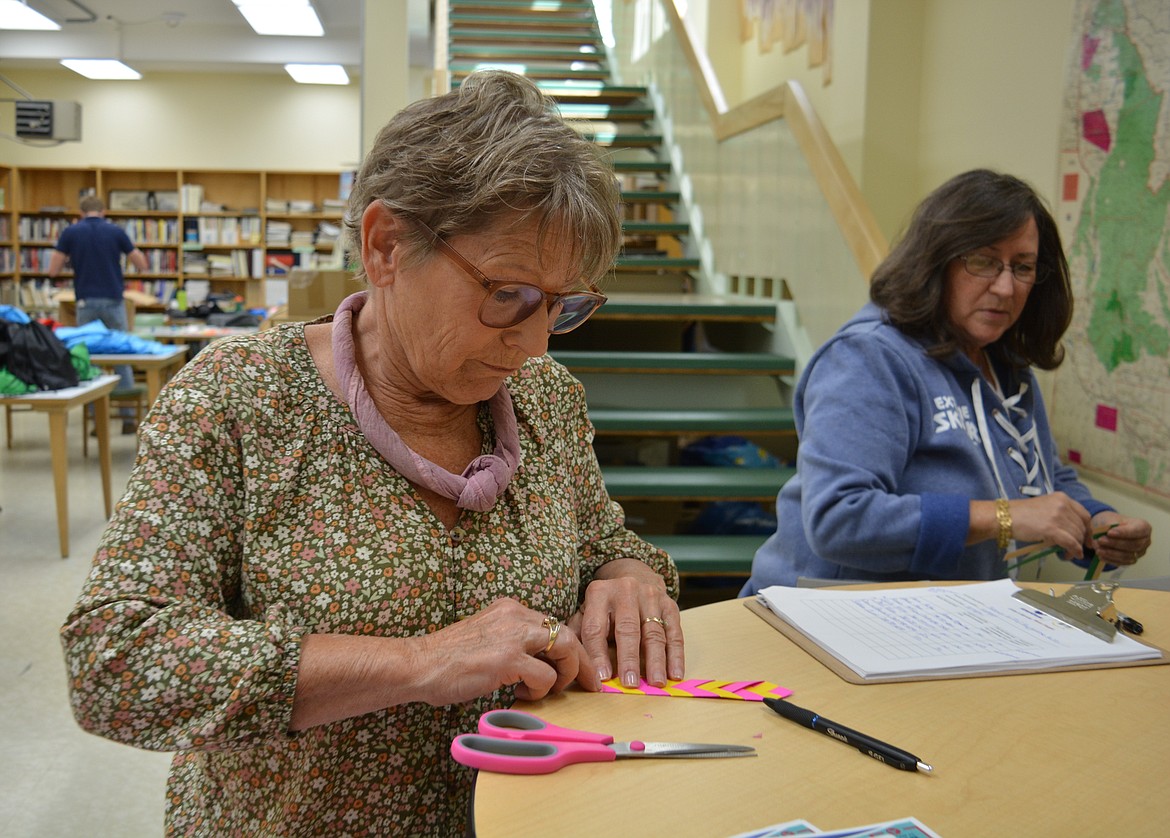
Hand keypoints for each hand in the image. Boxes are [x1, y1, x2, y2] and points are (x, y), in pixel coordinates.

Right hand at [415, 598, 599, 704]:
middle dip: (583, 662)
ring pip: (565, 648)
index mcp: (509, 609)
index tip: (579, 667)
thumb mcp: (487, 637)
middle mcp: (515, 615)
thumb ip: (514, 641)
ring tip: (552, 690)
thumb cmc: (447, 659)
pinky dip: (542, 691)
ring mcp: (513, 635)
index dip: (570, 648)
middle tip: (590, 683)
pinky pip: (546, 676)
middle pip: (567, 633)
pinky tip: (523, 696)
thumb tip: (543, 664)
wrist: (418, 664)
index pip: (553, 624)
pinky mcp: (509, 659)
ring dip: (567, 674)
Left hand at [569, 559, 684, 688]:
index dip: (598, 654)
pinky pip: (674, 632)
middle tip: (631, 683)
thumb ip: (579, 632)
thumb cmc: (606, 604)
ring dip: (656, 660)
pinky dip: (676, 655)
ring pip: (653, 632)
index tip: (602, 677)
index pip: (596, 628)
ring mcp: (650, 596)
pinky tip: (675, 673)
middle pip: (627, 629)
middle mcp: (626, 591)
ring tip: (656, 682)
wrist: (634, 575)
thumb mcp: (587, 610)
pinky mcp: (670, 604)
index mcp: (599, 593)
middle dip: (629, 658)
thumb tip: (571, 661)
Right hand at [1007, 493, 1092, 558]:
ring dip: (1076, 548)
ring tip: (1068, 554)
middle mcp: (1062, 504)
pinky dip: (1074, 550)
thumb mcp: (1044, 507)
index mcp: (1061, 497)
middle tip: (1076, 550)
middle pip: (1082, 527)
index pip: (1084, 515)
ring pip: (1077, 536)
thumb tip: (1072, 534)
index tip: (1087, 539)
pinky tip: (1072, 555)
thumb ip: (1060, 515)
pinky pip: (1070, 542)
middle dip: (1081, 541)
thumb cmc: (1019, 514)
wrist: (1004, 517)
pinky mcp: (1052, 528)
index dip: (1088, 529)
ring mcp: (1058, 516)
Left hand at [1090, 512, 1151, 565]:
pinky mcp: (1132, 560)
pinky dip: (1111, 559)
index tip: (1109, 532)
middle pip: (1134, 545)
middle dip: (1115, 543)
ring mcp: (1140, 552)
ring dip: (1112, 553)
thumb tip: (1105, 533)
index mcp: (1144, 527)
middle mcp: (1145, 540)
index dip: (1124, 533)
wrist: (1109, 531)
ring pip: (1128, 556)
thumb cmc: (1112, 523)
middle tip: (1100, 540)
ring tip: (1098, 549)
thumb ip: (1108, 524)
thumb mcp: (1109, 518)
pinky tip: (1101, 556)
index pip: (1138, 530)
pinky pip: (1123, 562)